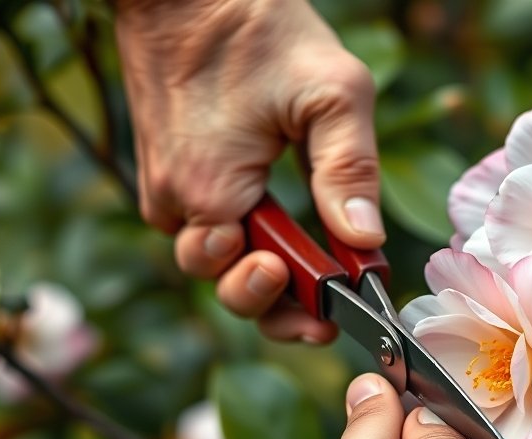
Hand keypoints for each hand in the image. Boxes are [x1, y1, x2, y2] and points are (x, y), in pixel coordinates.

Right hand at [115, 0, 383, 341]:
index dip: (292, 306)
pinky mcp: (168, 176)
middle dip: (274, 299)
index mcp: (209, 191)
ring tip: (300, 261)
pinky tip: (276, 228)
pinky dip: (242, 236)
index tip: (329, 316)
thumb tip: (365, 241)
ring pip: (214, 259)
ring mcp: (167, 190)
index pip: (246, 280)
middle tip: (319, 310)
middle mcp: (176, 201)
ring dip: (259, 267)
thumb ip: (350, 170)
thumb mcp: (331, 91)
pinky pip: (204, 228)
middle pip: (223, 282)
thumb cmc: (257, 29)